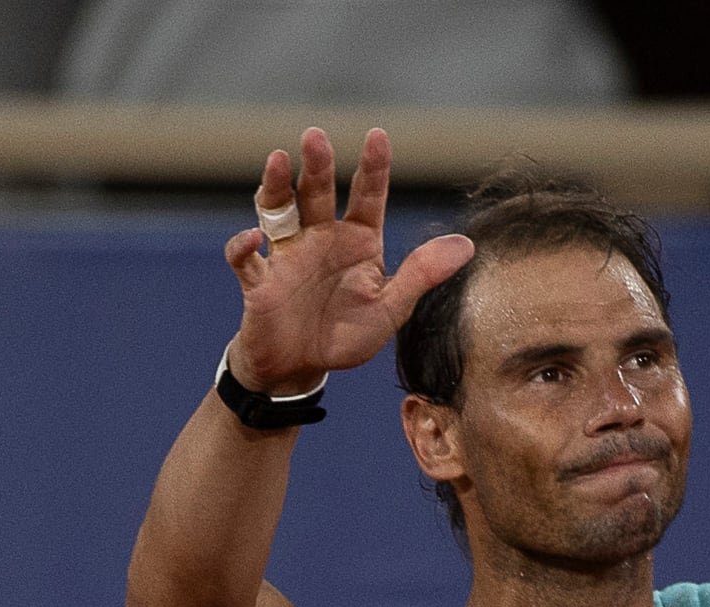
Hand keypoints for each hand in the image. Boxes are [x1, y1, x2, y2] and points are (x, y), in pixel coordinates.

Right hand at [220, 128, 475, 396]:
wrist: (300, 368)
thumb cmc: (345, 335)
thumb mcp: (390, 310)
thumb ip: (421, 276)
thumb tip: (466, 245)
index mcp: (358, 240)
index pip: (368, 194)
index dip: (373, 166)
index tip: (377, 136)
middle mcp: (321, 238)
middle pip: (318, 191)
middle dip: (317, 164)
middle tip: (315, 136)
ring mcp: (288, 255)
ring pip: (278, 209)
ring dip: (276, 185)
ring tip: (278, 160)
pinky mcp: (260, 281)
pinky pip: (245, 258)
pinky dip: (243, 246)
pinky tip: (251, 239)